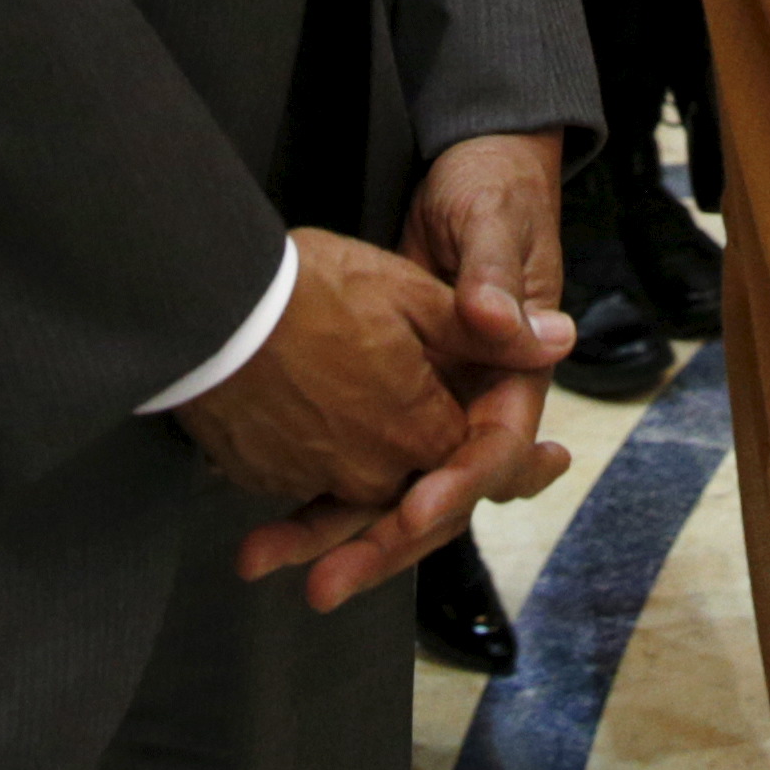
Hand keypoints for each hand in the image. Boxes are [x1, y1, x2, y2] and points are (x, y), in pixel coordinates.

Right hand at [173, 229, 470, 528]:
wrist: (206, 305)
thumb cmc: (313, 289)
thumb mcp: (411, 294)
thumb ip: (488, 330)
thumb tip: (563, 341)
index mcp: (415, 429)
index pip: (464, 454)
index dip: (478, 438)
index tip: (498, 432)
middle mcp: (368, 471)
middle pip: (411, 476)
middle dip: (417, 457)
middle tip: (399, 409)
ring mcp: (309, 477)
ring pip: (354, 480)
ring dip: (356, 454)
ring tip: (337, 392)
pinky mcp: (262, 475)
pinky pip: (302, 477)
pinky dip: (309, 455)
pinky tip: (298, 404)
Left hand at [234, 133, 585, 608]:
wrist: (469, 175)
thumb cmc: (492, 194)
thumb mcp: (493, 225)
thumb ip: (495, 280)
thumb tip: (516, 328)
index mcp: (513, 375)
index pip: (492, 451)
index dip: (455, 486)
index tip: (412, 512)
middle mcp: (472, 406)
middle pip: (434, 497)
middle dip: (377, 544)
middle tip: (321, 584)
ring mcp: (428, 412)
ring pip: (385, 495)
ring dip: (329, 535)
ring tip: (260, 561)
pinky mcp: (385, 408)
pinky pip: (352, 471)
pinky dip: (310, 502)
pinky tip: (259, 528)